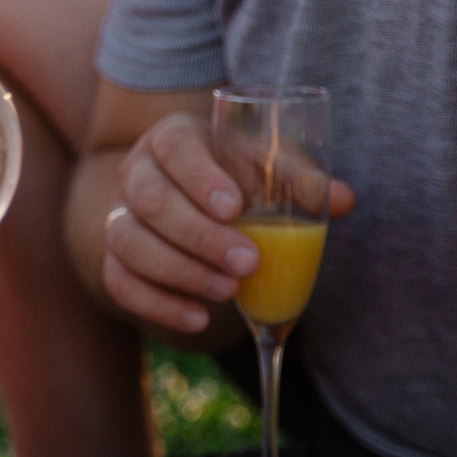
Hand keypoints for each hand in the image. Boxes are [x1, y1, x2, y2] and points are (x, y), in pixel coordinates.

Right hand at [101, 111, 352, 335]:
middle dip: (198, 235)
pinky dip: (156, 304)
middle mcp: (137, 172)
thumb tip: (341, 200)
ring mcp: (119, 216)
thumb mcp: (267, 166)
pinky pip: (119, 282)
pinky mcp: (115, 258)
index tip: (234, 208)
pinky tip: (198, 318)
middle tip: (247, 262)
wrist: (191, 198)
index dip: (199, 178)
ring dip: (178, 271)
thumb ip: (299, 179)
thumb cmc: (236, 176)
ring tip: (228, 291)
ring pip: (127, 242)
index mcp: (173, 138)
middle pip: (149, 200)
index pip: (175, 148)